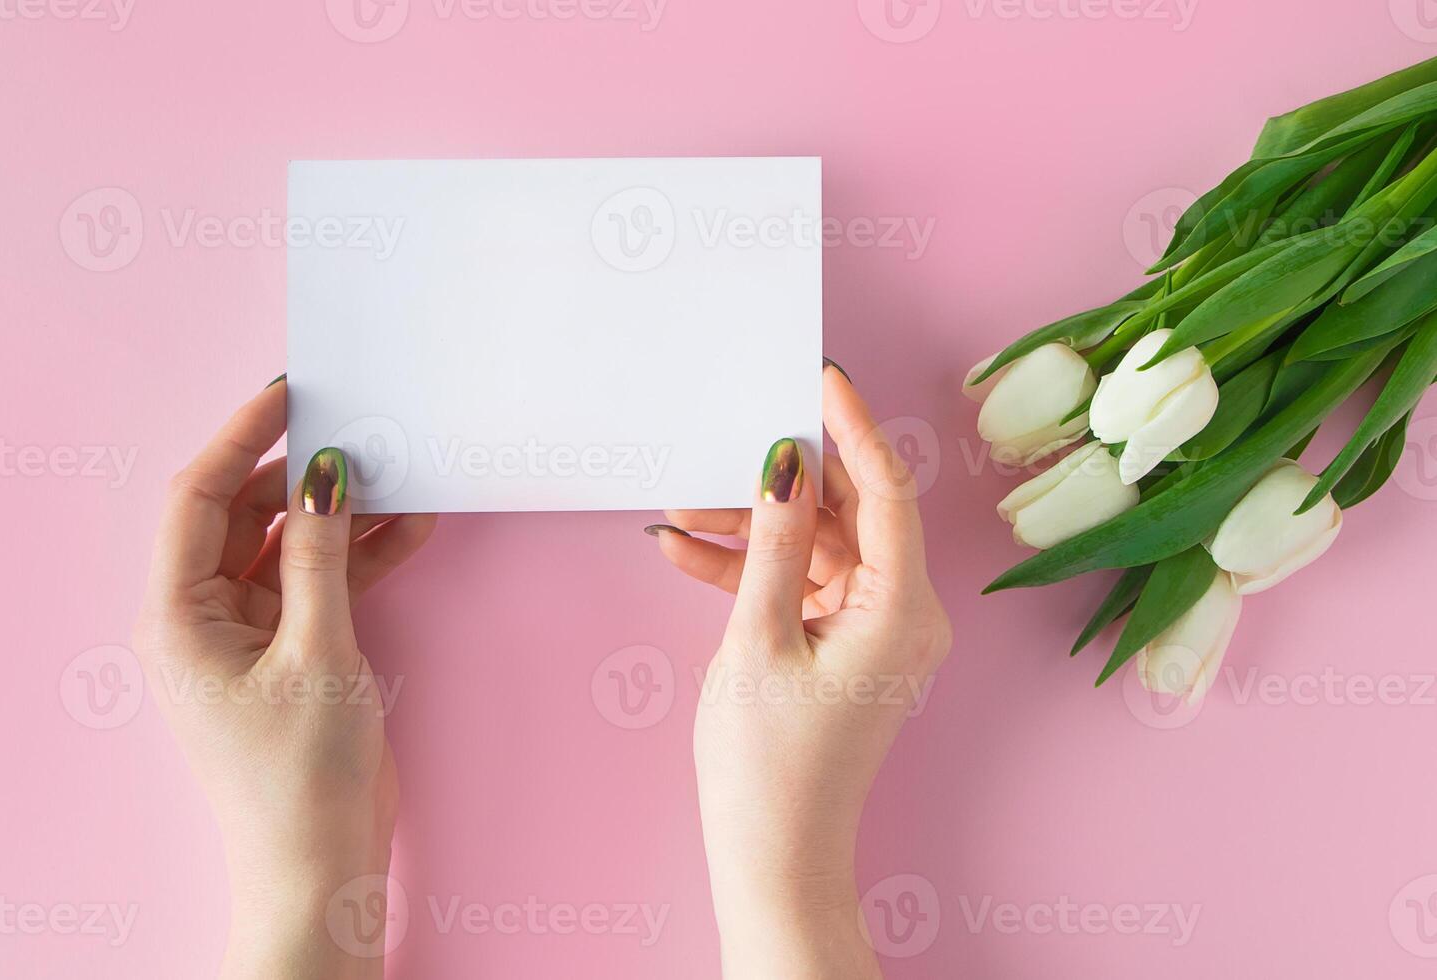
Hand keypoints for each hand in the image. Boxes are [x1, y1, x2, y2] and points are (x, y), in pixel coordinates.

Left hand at [133, 379, 435, 979]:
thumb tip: (328, 474)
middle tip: (363, 430)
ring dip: (343, 514)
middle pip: (246, 514)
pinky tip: (408, 526)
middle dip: (304, 473)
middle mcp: (204, 615)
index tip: (290, 392)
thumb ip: (321, 556)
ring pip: (291, 544)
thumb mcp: (318, 652)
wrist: (322, 861)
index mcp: (179, 614)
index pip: (199, 498)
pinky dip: (359, 555)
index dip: (242, 438)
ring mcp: (249, 632)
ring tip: (402, 477)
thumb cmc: (300, 773)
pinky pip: (321, 581)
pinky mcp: (292, 649)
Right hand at [650, 364, 951, 978]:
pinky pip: (799, 584)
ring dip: (752, 527)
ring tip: (682, 512)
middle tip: (724, 441)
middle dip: (778, 483)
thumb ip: (773, 544)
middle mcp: (900, 610)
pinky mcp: (840, 643)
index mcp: (900, 606)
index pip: (886, 490)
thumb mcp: (759, 638)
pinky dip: (751, 569)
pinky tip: (689, 552)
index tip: (819, 377)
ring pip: (814, 545)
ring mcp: (871, 628)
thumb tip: (785, 464)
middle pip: (846, 514)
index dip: (852, 428)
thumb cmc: (771, 764)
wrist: (773, 853)